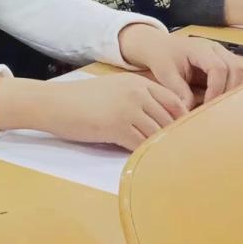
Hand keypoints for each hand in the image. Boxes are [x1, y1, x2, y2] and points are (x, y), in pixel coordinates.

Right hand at [0, 73, 187, 150]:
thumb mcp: (113, 89)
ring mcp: (128, 109)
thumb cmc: (81, 99)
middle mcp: (137, 93)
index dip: (184, 118)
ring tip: (170, 161)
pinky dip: (146, 154)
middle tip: (185, 152)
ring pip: (158, 133)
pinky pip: (141, 144)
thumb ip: (137, 98)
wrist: (54, 103)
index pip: (174, 101)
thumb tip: (160, 120)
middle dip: (177, 136)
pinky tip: (147, 161)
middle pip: (170, 118)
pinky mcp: (117, 126)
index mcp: (138, 82)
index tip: (188, 134)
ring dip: (163, 147)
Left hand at [118, 24, 242, 106]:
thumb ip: (178, 91)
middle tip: (219, 108)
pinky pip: (242, 74)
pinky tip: (226, 99)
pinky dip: (238, 87)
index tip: (208, 105)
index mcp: (200, 48)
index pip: (218, 68)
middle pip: (237, 68)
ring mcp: (223, 53)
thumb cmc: (161, 56)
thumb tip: (189, 111)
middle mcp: (216, 49)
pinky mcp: (226, 61)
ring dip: (238, 90)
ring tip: (224, 105)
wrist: (159, 45)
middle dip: (231, 91)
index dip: (217, 89)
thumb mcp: (165, 73)